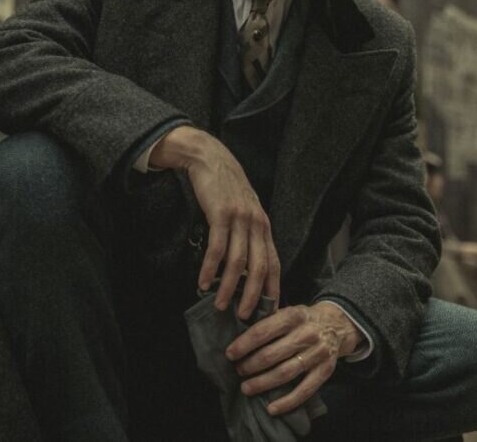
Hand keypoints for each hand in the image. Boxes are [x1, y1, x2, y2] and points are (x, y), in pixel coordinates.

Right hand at [150, 126, 280, 318]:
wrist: (210, 158)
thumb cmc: (225, 188)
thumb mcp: (245, 210)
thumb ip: (248, 235)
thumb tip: (245, 267)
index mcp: (264, 226)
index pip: (274, 263)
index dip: (273, 288)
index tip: (269, 311)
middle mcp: (256, 224)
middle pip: (259, 268)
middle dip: (253, 296)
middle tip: (244, 317)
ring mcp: (240, 219)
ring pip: (237, 262)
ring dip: (229, 287)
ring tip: (220, 305)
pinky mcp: (221, 215)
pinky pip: (216, 248)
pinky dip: (209, 269)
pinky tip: (203, 283)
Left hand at [226, 301, 361, 415]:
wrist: (337, 326)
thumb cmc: (303, 321)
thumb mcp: (288, 311)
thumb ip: (268, 320)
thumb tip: (237, 332)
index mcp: (294, 316)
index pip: (262, 331)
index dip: (243, 344)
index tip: (230, 354)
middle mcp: (307, 334)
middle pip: (271, 355)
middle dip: (250, 365)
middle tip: (238, 371)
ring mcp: (318, 353)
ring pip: (285, 373)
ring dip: (262, 383)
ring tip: (246, 388)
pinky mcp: (326, 371)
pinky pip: (304, 391)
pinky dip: (286, 402)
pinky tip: (271, 408)